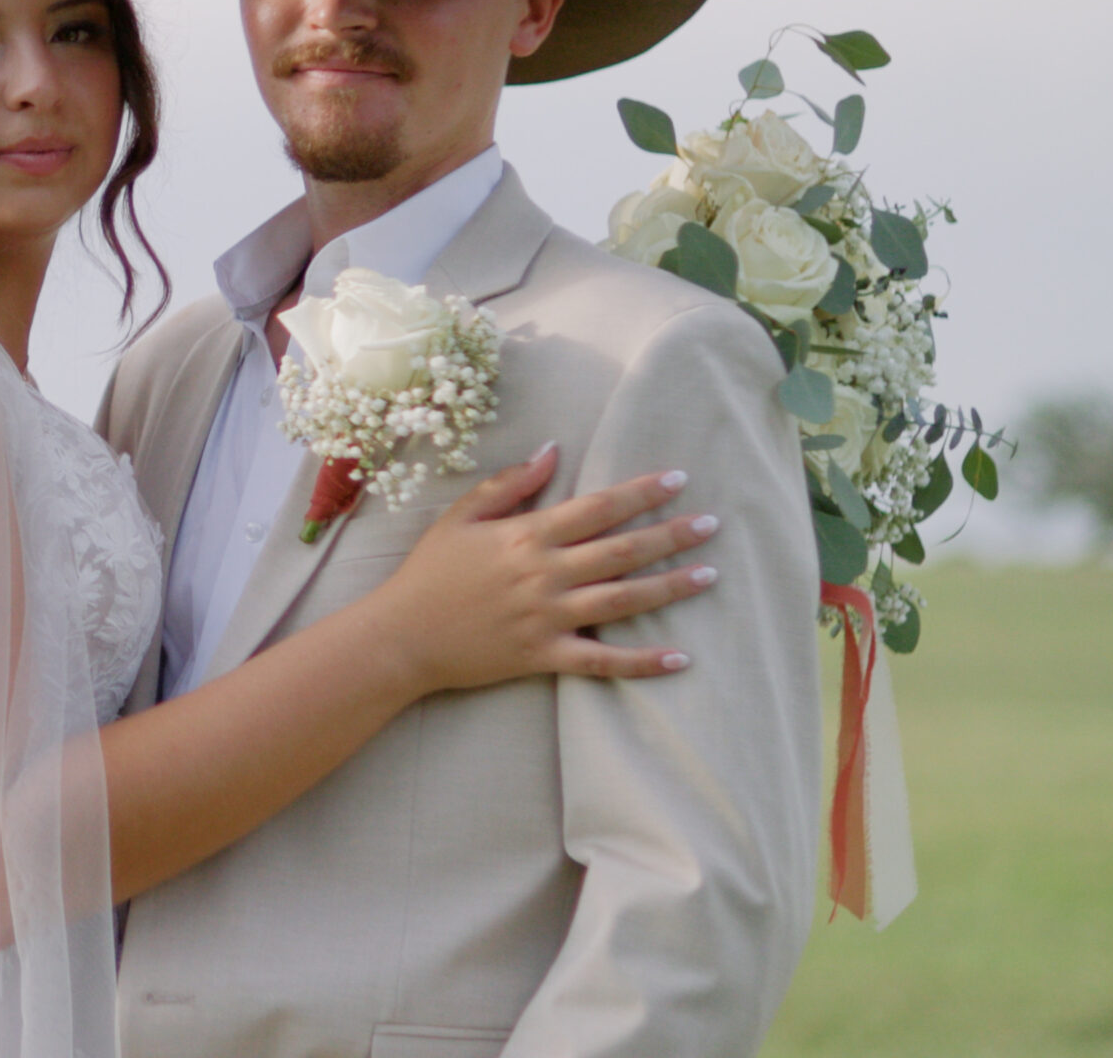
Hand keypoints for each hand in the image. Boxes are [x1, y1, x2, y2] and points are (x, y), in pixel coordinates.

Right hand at [367, 442, 718, 691]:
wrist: (401, 636)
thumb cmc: (429, 573)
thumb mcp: (460, 517)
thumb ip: (509, 483)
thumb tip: (552, 450)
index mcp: (526, 536)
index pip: (597, 508)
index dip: (641, 492)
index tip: (679, 480)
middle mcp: (544, 575)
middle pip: (622, 551)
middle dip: (672, 535)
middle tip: (712, 525)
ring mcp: (547, 618)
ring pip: (623, 600)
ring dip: (671, 587)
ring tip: (710, 576)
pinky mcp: (545, 656)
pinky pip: (603, 661)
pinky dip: (643, 663)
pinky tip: (680, 658)